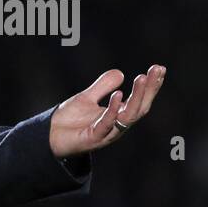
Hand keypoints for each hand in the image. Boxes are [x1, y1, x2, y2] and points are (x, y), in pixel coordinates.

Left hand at [49, 65, 165, 157]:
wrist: (48, 136)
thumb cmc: (68, 120)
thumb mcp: (86, 98)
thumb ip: (102, 86)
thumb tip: (120, 73)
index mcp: (118, 116)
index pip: (140, 100)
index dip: (150, 86)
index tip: (159, 68)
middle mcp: (116, 125)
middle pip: (140, 107)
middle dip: (149, 89)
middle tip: (156, 70)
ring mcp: (107, 133)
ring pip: (128, 116)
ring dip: (137, 97)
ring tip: (141, 78)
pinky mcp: (93, 138)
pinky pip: (107, 123)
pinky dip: (113, 109)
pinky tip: (118, 94)